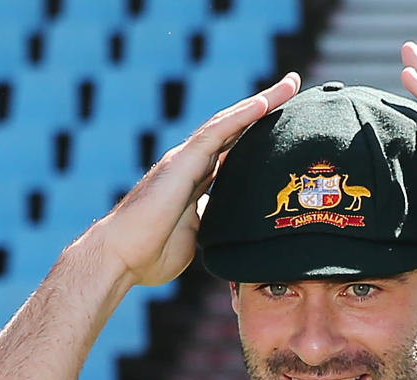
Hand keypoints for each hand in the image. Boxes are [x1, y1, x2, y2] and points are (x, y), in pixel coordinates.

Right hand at [91, 73, 300, 287]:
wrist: (121, 258)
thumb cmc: (151, 256)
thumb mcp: (195, 240)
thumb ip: (212, 225)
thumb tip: (232, 229)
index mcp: (197, 182)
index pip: (235, 152)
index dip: (259, 136)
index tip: (287, 126)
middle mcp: (193, 164)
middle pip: (236, 129)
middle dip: (266, 107)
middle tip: (294, 86)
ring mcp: (186, 160)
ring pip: (229, 123)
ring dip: (260, 102)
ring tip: (289, 84)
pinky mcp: (181, 163)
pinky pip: (214, 133)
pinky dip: (239, 117)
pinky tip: (262, 104)